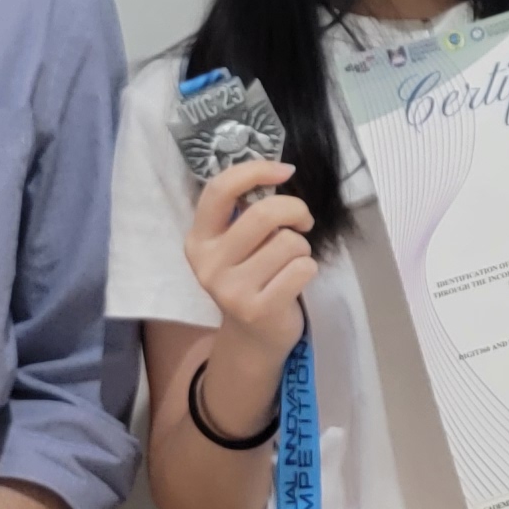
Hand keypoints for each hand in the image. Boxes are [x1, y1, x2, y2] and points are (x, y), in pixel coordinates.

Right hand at [187, 161, 318, 361]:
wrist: (253, 337)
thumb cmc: (252, 276)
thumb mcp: (235, 244)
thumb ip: (245, 212)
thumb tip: (279, 171)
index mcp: (199, 239)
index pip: (219, 190)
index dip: (255, 171)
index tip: (285, 170)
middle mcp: (208, 263)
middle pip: (263, 214)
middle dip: (295, 210)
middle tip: (302, 222)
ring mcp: (230, 290)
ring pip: (289, 242)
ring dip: (301, 247)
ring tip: (290, 261)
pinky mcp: (258, 309)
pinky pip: (302, 268)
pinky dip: (309, 268)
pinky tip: (294, 281)